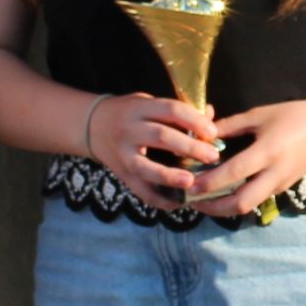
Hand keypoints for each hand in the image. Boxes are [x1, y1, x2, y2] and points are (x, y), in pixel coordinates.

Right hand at [87, 90, 220, 214]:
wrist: (93, 127)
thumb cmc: (131, 114)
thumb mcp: (149, 103)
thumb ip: (178, 111)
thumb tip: (211, 115)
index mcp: (139, 108)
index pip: (170, 110)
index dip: (194, 120)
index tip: (213, 132)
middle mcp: (128, 130)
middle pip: (161, 137)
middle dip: (190, 147)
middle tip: (213, 155)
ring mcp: (123, 155)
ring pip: (146, 168)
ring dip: (170, 176)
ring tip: (192, 182)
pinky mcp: (122, 176)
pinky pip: (141, 192)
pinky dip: (160, 200)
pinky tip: (180, 202)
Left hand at [191, 94, 305, 220]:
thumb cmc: (292, 116)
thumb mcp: (258, 115)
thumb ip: (229, 126)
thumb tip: (202, 135)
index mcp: (268, 151)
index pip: (234, 173)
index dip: (210, 182)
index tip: (190, 184)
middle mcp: (275, 173)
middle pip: (241, 203)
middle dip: (214, 207)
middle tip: (193, 201)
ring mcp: (281, 184)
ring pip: (248, 205)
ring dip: (223, 207)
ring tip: (202, 201)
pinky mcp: (284, 188)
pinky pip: (257, 199)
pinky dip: (237, 200)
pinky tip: (222, 194)